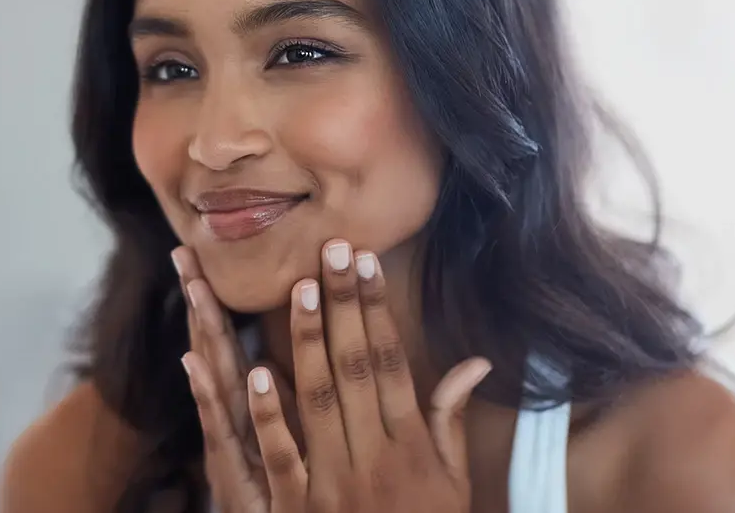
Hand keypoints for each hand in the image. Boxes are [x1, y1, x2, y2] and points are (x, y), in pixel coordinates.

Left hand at [184, 239, 491, 511]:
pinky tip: (258, 372)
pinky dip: (270, 415)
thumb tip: (477, 361)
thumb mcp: (451, 482)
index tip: (366, 263)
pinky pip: (283, 456)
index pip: (391, 363)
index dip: (377, 311)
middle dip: (345, 305)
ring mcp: (336, 484)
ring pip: (320, 401)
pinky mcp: (299, 509)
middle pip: (357, 368)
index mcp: (412, 446)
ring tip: (302, 288)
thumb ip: (450, 420)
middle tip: (332, 248)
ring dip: (308, 343)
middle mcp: (377, 458)